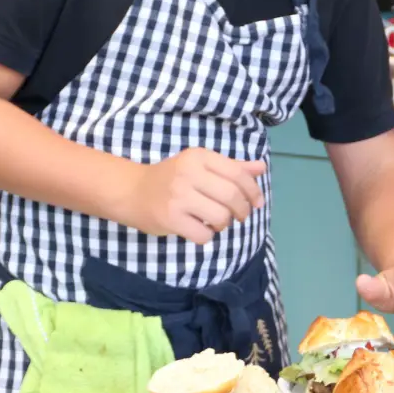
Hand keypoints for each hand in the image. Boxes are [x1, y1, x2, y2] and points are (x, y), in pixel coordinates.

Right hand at [123, 148, 265, 244]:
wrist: (131, 191)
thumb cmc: (171, 177)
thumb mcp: (200, 165)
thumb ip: (231, 167)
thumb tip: (261, 168)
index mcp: (198, 156)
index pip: (237, 173)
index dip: (253, 190)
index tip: (257, 203)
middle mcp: (188, 173)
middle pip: (232, 196)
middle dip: (242, 210)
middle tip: (240, 216)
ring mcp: (178, 197)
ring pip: (220, 217)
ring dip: (224, 224)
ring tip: (217, 222)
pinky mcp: (170, 218)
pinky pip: (203, 235)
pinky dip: (208, 236)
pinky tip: (200, 229)